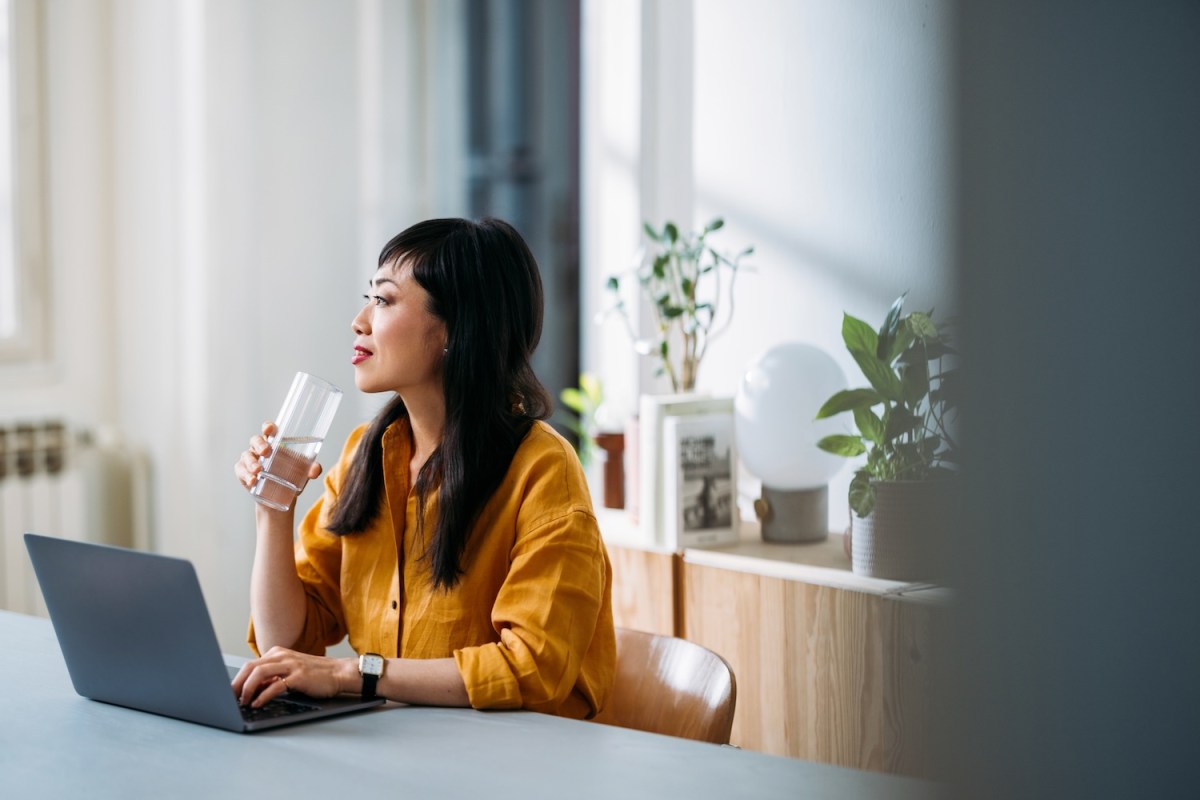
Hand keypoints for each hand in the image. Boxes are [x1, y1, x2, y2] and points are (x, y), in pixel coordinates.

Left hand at [231, 646, 357, 707]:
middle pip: (250, 667)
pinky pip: (275, 686)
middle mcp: (282, 656)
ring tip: (243, 702)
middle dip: (237, 684)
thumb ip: (272, 678)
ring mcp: (291, 665)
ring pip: (259, 673)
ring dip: (247, 689)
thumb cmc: (314, 675)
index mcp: (278, 653)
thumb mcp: (289, 672)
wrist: (339, 673)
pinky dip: (263, 696)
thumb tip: (251, 690)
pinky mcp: (299, 676)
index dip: (237, 680)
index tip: (231, 694)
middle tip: (231, 699)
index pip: (250, 665)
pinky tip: (258, 703)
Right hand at [233, 422, 322, 492]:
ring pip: (246, 455)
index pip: (269, 430)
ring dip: (251, 462)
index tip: (269, 429)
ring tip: (258, 470)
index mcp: (275, 443)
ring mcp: (250, 459)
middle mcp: (260, 448)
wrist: (280, 498)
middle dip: (260, 444)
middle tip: (266, 452)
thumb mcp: (303, 473)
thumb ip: (311, 470)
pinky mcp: (243, 472)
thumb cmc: (291, 478)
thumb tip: (316, 469)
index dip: (268, 427)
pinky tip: (252, 481)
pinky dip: (246, 475)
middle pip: (255, 440)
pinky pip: (241, 471)